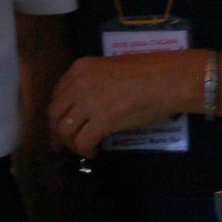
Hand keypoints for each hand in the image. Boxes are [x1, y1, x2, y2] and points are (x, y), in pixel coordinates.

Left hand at [48, 51, 201, 157]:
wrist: (166, 79)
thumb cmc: (145, 73)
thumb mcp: (108, 69)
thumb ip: (91, 83)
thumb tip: (84, 106)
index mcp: (79, 68)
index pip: (56, 95)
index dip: (57, 114)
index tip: (60, 124)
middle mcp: (79, 83)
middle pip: (55, 113)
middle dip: (56, 132)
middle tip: (61, 145)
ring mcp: (90, 101)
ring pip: (65, 130)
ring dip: (70, 144)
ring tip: (81, 150)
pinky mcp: (103, 120)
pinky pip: (83, 141)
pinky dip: (85, 151)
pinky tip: (94, 152)